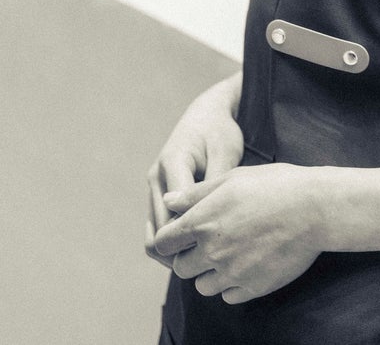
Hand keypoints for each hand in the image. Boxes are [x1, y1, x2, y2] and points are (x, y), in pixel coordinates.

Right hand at [146, 75, 243, 268]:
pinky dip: (170, 244)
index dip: (192, 238)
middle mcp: (156, 178)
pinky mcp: (157, 196)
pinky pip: (156, 230)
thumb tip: (214, 222)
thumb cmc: (220, 132)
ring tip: (203, 261)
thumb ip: (216, 186)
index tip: (218, 251)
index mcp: (172, 164)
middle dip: (181, 252)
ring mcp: (153, 188)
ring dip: (173, 252)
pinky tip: (195, 250)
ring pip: (153, 236)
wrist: (206, 115)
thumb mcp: (225, 153)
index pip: (175, 215)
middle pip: (158, 232)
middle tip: (212, 266)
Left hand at [153, 164, 324, 302]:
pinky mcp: (252, 288)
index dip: (170, 238)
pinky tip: (248, 263)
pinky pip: (228, 296)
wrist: (315, 208)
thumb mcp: (233, 178)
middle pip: (181, 268)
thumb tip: (169, 200)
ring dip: (210, 272)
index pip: (163, 243)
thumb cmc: (275, 185)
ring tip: (232, 252)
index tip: (182, 234)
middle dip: (190, 256)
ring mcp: (232, 273)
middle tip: (212, 240)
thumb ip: (195, 193)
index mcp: (202, 221)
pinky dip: (233, 284)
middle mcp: (212, 251)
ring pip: (203, 286)